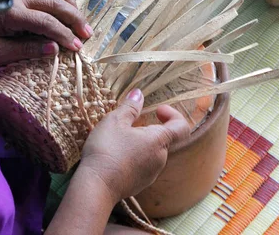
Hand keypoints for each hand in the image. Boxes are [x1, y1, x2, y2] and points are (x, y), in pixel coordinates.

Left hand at [0, 0, 92, 66]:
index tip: (77, 48)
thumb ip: (24, 50)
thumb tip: (53, 48)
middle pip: (54, 3)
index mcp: (10, 15)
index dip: (64, 35)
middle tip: (87, 34)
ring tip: (82, 20)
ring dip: (70, 5)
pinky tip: (67, 6)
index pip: (46, 23)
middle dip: (74, 19)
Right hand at [79, 89, 189, 203]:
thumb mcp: (115, 121)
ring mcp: (151, 173)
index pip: (181, 126)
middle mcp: (161, 158)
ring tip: (118, 140)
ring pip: (152, 152)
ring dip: (140, 143)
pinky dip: (134, 157)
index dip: (173, 114)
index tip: (157, 110)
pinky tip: (115, 156)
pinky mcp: (140, 184)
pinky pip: (143, 166)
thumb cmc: (107, 149)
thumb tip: (139, 93)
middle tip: (128, 124)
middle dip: (148, 128)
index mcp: (159, 140)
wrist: (97, 185)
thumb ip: (130, 107)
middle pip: (163, 139)